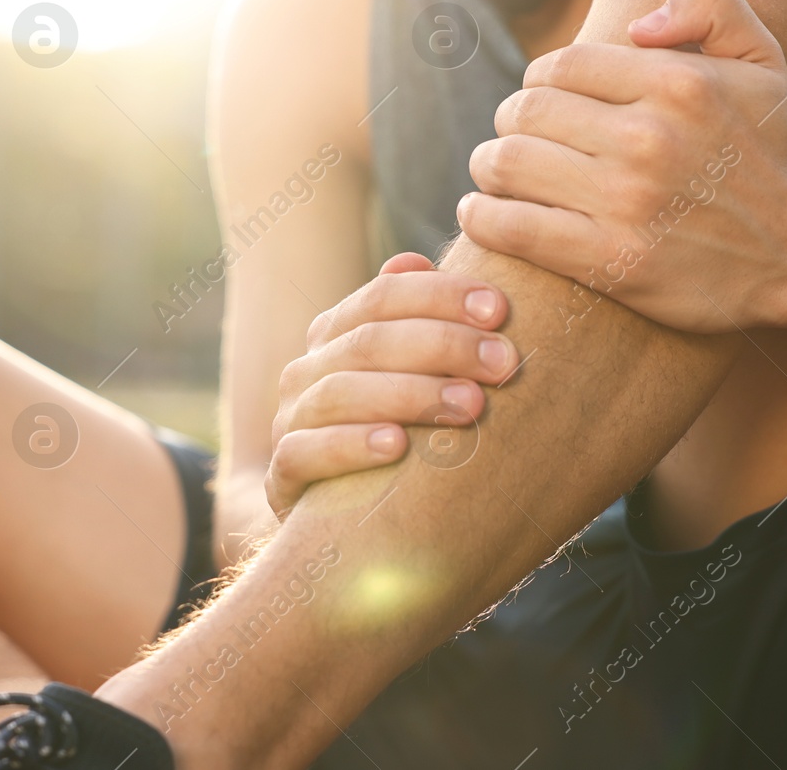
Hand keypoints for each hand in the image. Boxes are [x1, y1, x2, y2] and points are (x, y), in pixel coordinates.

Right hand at [265, 253, 516, 517]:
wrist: (336, 527)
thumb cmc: (392, 437)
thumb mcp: (406, 377)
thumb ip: (414, 321)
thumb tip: (416, 260)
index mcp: (336, 335)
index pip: (383, 296)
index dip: (440, 295)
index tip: (500, 309)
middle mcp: (307, 371)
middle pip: (369, 341)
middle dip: (442, 345)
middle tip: (504, 362)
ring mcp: (290, 422)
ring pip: (341, 392)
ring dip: (410, 394)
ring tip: (470, 406)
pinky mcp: (282, 476)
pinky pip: (305, 453)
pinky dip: (351, 445)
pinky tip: (397, 446)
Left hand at [458, 0, 786, 332]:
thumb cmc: (772, 152)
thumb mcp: (763, 60)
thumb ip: (713, 2)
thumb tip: (636, 23)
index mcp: (676, 83)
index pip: (561, 65)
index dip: (538, 81)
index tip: (542, 100)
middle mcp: (649, 138)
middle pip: (525, 112)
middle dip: (507, 121)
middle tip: (512, 136)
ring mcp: (627, 203)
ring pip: (508, 163)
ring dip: (487, 165)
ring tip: (492, 170)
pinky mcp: (611, 261)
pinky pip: (512, 227)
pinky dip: (481, 216)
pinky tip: (480, 211)